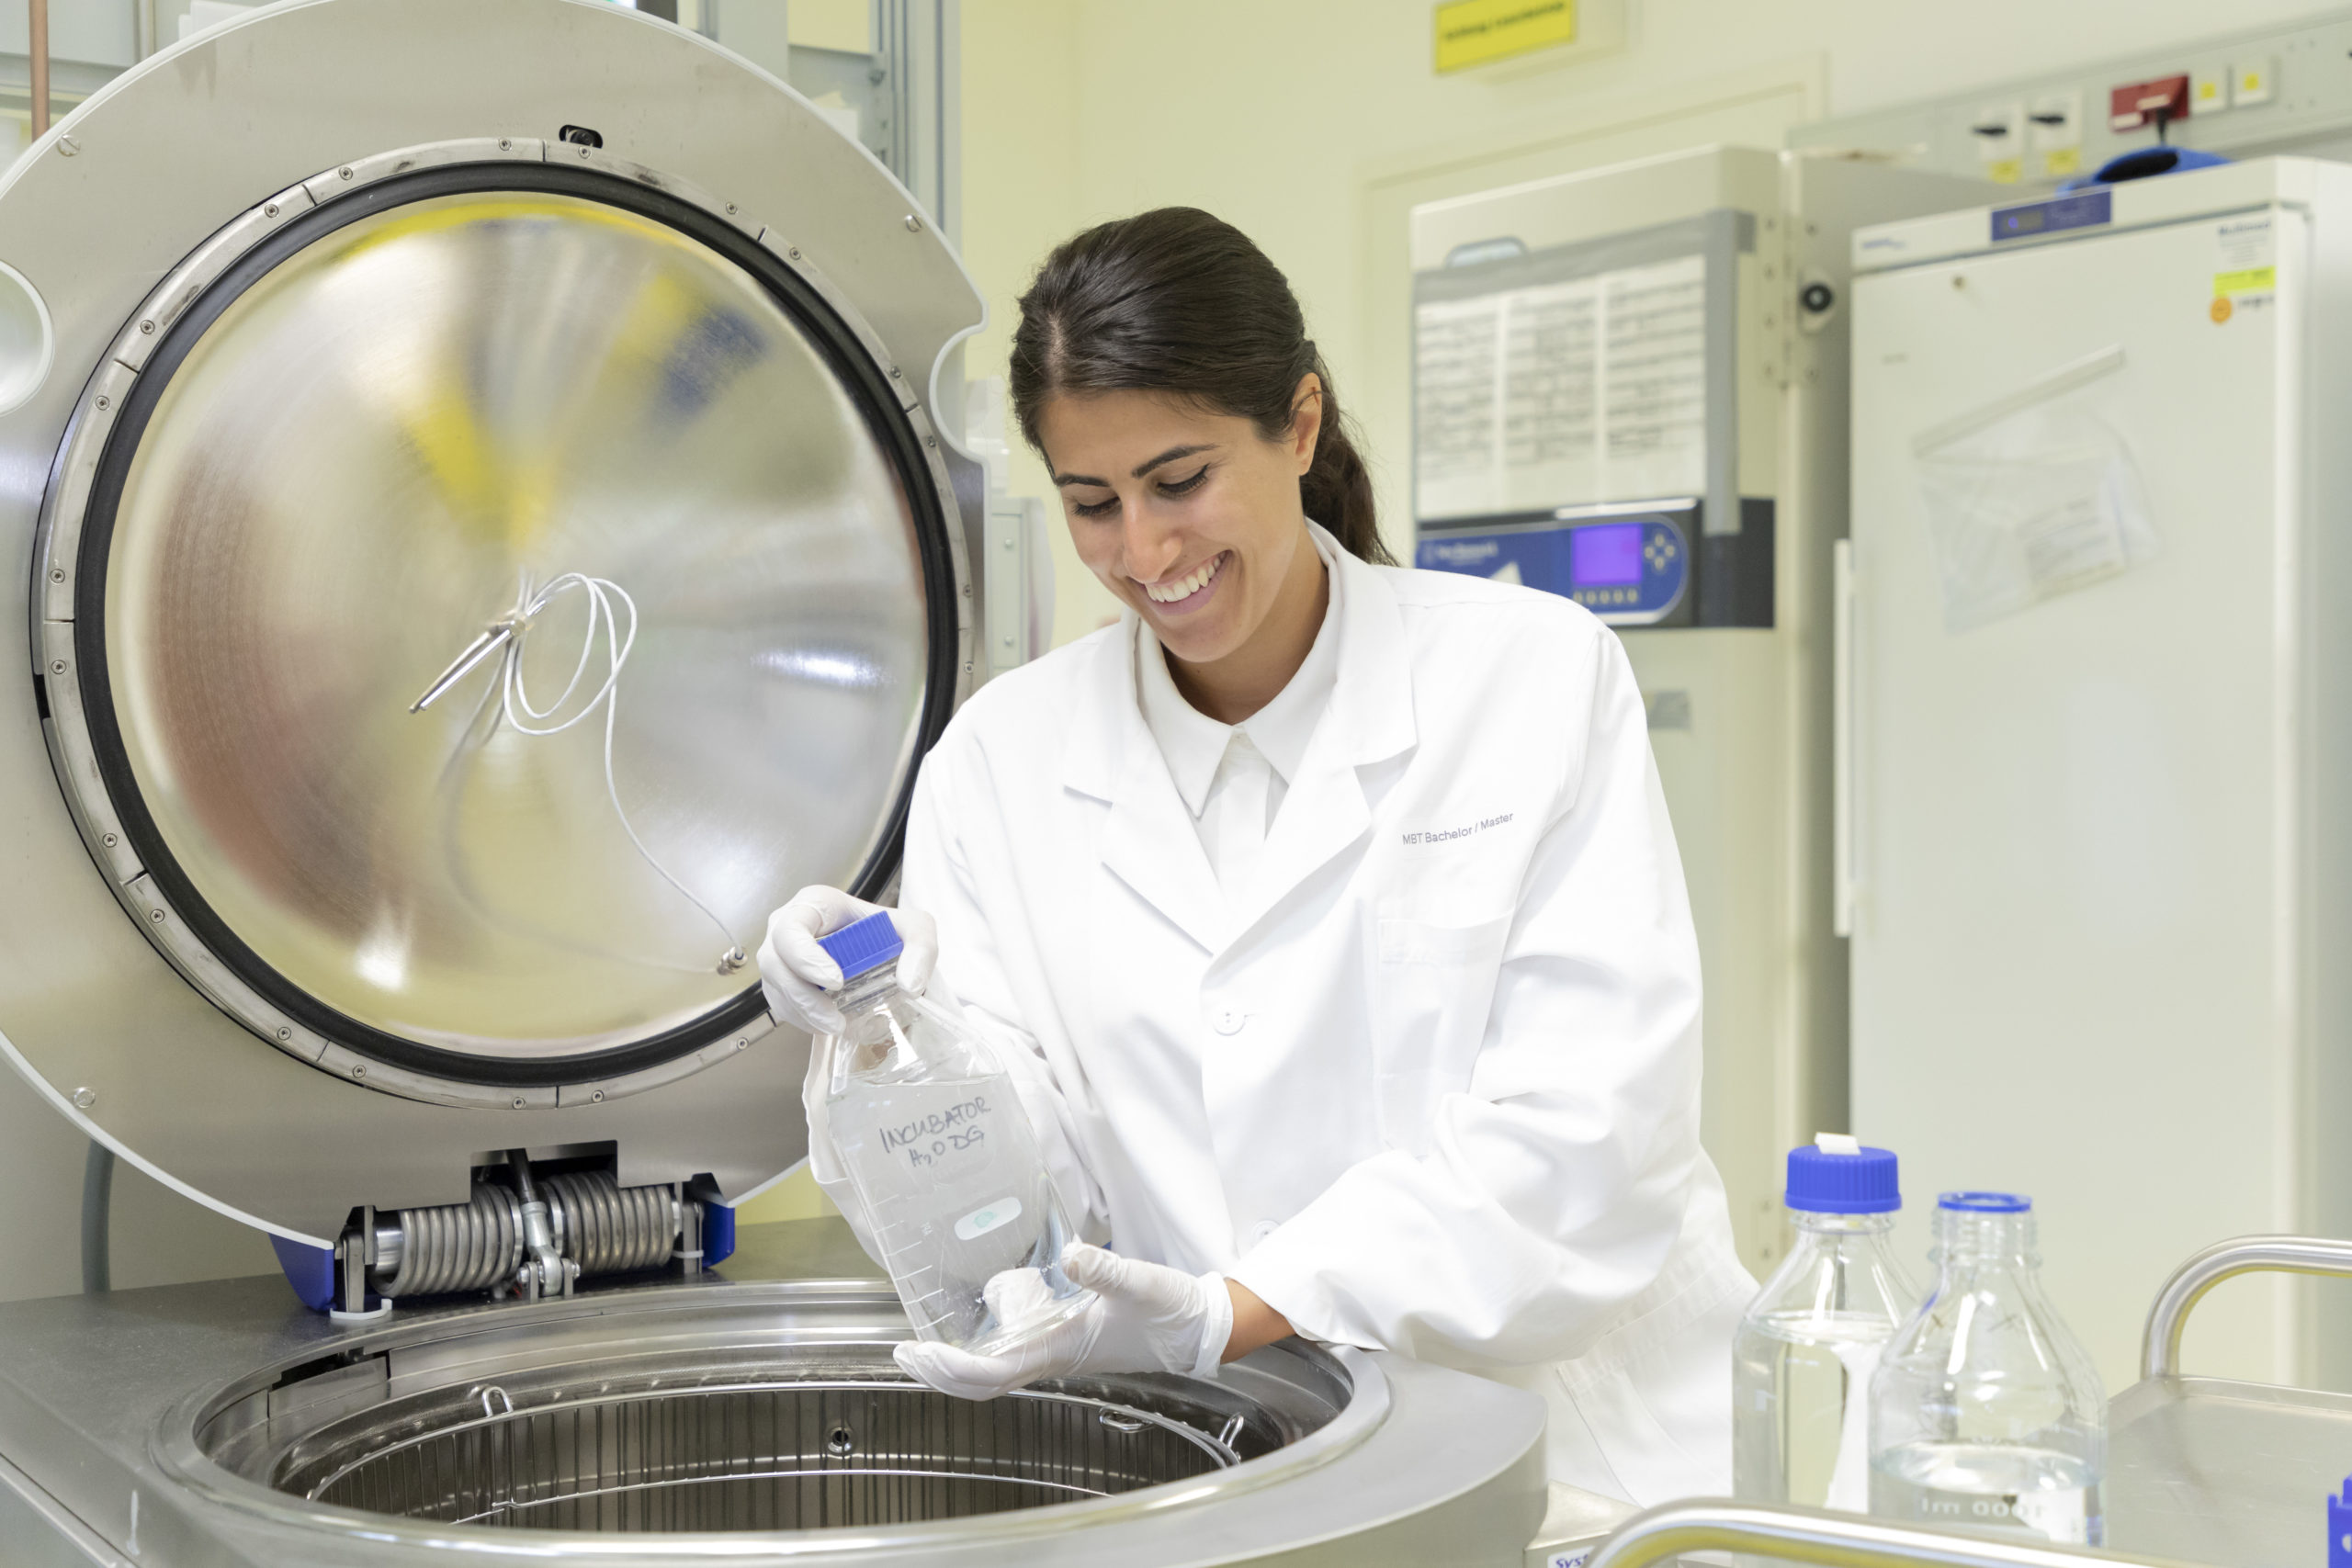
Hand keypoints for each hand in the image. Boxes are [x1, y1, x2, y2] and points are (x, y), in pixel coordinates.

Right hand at [756, 885, 938, 1034]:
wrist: (880, 946)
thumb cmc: (887, 930)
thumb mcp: (915, 929)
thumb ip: (920, 949)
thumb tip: (909, 985)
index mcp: (814, 904)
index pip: (792, 928)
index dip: (806, 957)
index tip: (836, 981)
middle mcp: (787, 927)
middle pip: (775, 963)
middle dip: (803, 997)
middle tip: (835, 1020)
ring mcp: (780, 956)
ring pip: (776, 988)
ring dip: (804, 1014)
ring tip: (838, 1026)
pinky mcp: (782, 982)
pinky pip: (782, 1004)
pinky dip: (804, 1019)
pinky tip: (829, 1024)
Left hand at [893, 1244, 1234, 1400]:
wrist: (1196, 1330)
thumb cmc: (1168, 1313)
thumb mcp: (1137, 1283)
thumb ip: (1103, 1269)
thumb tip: (1069, 1254)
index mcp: (1060, 1350)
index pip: (992, 1371)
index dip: (951, 1367)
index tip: (918, 1354)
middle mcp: (1051, 1356)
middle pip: (982, 1379)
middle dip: (941, 1370)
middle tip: (905, 1352)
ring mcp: (1056, 1350)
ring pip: (996, 1362)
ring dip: (965, 1350)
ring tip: (948, 1325)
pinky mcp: (1065, 1339)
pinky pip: (1015, 1345)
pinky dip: (992, 1333)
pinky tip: (996, 1303)